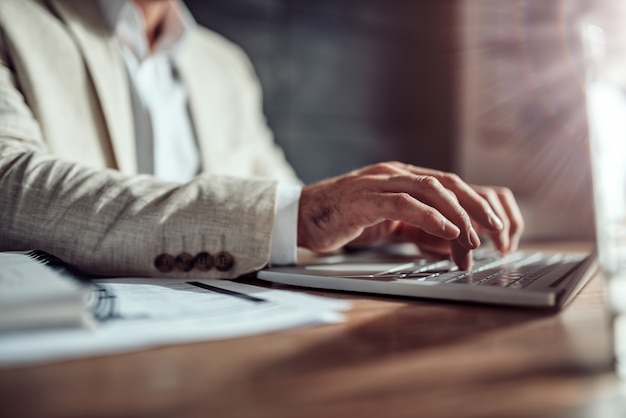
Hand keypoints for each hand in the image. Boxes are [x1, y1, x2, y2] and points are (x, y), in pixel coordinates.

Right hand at [297, 162, 523, 269]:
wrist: (301, 216)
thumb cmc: (343, 220)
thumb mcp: (390, 224)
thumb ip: (419, 228)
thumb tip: (453, 242)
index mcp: (403, 178)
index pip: (449, 185)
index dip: (476, 204)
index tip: (496, 228)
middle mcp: (395, 174)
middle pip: (447, 183)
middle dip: (476, 205)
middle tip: (498, 229)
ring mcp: (379, 182)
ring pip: (430, 189)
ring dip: (458, 213)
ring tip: (475, 235)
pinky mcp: (364, 197)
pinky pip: (403, 203)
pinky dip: (429, 216)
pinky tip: (447, 230)